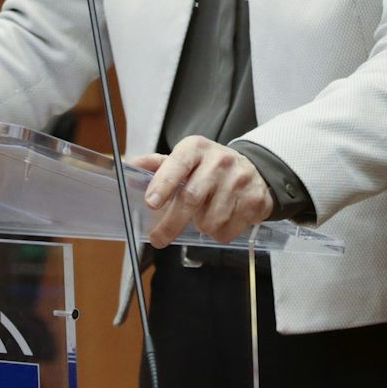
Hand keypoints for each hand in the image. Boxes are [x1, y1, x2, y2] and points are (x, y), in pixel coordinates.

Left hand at [129, 136, 274, 246]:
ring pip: (209, 220)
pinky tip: (222, 219)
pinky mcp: (254, 201)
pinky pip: (227, 231)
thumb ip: (159, 165)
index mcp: (197, 149)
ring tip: (204, 215)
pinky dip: (219, 233)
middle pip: (191, 199)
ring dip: (201, 226)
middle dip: (171, 224)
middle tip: (158, 238)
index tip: (151, 202)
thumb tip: (131, 166)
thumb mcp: (187, 158)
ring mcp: (239, 181)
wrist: (255, 170)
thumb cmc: (210, 167)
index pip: (179, 164)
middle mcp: (219, 162)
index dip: (164, 183)